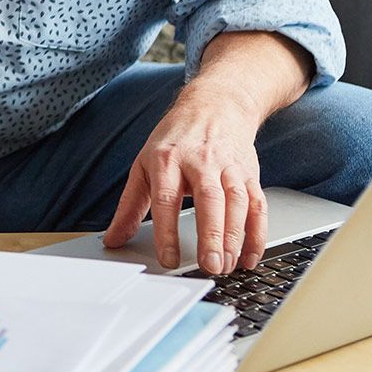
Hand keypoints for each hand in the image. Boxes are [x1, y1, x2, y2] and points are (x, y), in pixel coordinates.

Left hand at [102, 92, 266, 275]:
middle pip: (208, 199)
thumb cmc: (177, 137)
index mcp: (167, 159)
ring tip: (228, 265)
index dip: (167, 231)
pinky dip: (256, 232)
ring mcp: (228, 167)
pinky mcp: (249, 173)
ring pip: (236, 202)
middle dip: (211, 235)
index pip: (166, 198)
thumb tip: (113, 239)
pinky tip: (250, 256)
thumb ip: (129, 205)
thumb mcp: (144, 163)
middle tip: (210, 266)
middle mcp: (200, 161)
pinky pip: (257, 205)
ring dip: (235, 237)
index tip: (169, 258)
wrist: (215, 104)